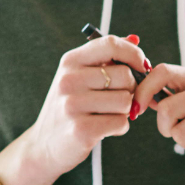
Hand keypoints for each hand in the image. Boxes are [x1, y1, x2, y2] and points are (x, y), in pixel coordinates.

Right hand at [9, 33, 151, 184]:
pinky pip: (121, 123)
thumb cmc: (70, 107)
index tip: (141, 68)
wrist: (43, 146)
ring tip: (107, 115)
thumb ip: (106, 58)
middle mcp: (69, 80)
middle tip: (119, 100)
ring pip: (126, 101)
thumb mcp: (80, 77)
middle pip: (125, 76)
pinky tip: (104, 129)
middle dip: (131, 90)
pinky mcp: (81, 130)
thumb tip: (135, 39)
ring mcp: (73, 105)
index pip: (111, 44)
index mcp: (70, 62)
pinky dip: (119, 128)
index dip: (134, 55)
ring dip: (125, 111)